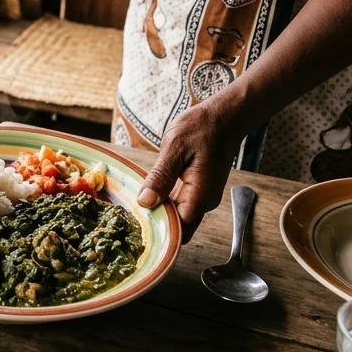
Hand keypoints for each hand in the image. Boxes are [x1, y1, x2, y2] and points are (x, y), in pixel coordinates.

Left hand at [135, 100, 247, 241]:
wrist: (226, 117)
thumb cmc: (202, 128)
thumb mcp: (175, 147)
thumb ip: (161, 176)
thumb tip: (145, 202)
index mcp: (200, 195)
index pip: (180, 231)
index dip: (158, 234)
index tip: (134, 229)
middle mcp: (204, 202)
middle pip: (178, 227)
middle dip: (154, 225)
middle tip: (126, 218)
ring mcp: (202, 196)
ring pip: (178, 216)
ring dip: (158, 212)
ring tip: (131, 208)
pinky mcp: (198, 189)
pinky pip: (180, 203)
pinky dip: (163, 201)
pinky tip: (146, 193)